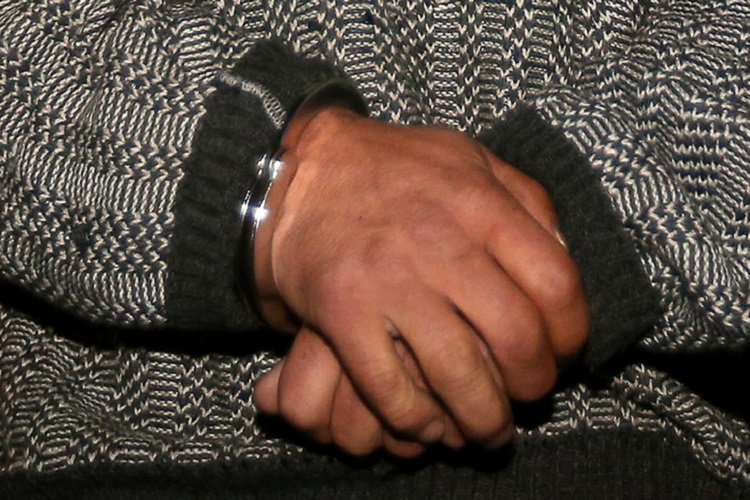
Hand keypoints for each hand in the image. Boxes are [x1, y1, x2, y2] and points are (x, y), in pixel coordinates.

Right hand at [253, 107, 588, 448]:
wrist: (304, 170)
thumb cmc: (395, 170)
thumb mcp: (471, 159)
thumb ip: (526, 200)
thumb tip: (566, 257)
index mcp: (478, 203)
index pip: (555, 284)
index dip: (571, 332)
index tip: (563, 351)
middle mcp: (438, 242)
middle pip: (516, 338)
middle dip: (534, 383)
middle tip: (529, 394)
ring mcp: (387, 280)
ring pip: (458, 375)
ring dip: (483, 419)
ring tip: (488, 429)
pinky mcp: (341, 312)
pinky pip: (388, 389)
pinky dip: (417, 421)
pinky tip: (428, 425)